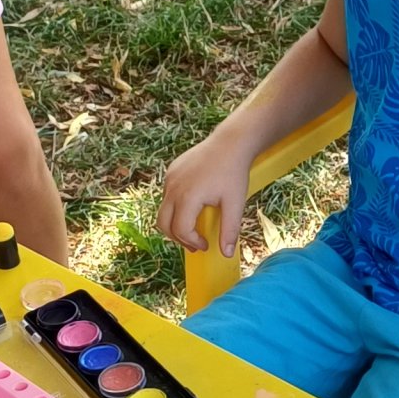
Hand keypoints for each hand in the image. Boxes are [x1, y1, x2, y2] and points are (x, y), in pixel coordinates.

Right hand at [158, 128, 253, 256]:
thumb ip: (230, 230)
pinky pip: (167, 196)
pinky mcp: (171, 171)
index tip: (205, 245)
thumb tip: (225, 254)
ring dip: (175, 223)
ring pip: (163, 210)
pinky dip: (176, 208)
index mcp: (187, 197)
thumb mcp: (235, 203)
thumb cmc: (233, 173)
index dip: (192, 242)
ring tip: (193, 227)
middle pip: (163, 224)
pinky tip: (193, 206)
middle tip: (194, 244)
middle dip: (177, 238)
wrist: (230, 143)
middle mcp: (173, 188)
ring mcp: (170, 178)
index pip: (180, 230)